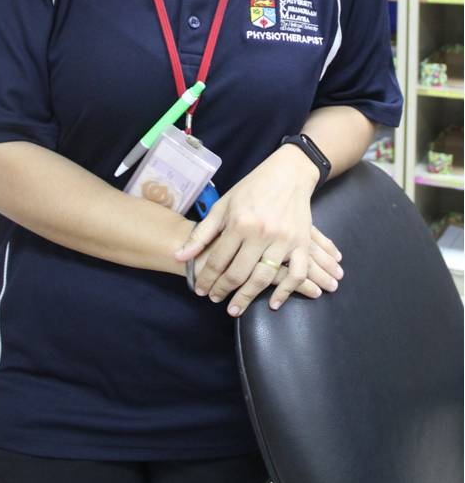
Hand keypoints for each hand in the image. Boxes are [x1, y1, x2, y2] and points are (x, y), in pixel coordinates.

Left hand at [176, 146, 341, 314]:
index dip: (206, 278)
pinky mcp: (302, 243)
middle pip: (238, 273)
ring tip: (235, 309)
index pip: (217, 260)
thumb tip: (180, 256)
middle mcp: (261, 233)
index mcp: (239, 223)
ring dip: (248, 297)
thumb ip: (202, 233)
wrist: (289, 174)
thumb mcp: (223, 205)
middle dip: (223, 291)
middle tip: (215, 300)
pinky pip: (296, 274)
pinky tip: (273, 303)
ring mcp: (284, 240)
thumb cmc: (252, 188)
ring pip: (264, 278)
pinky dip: (286, 292)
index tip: (200, 290)